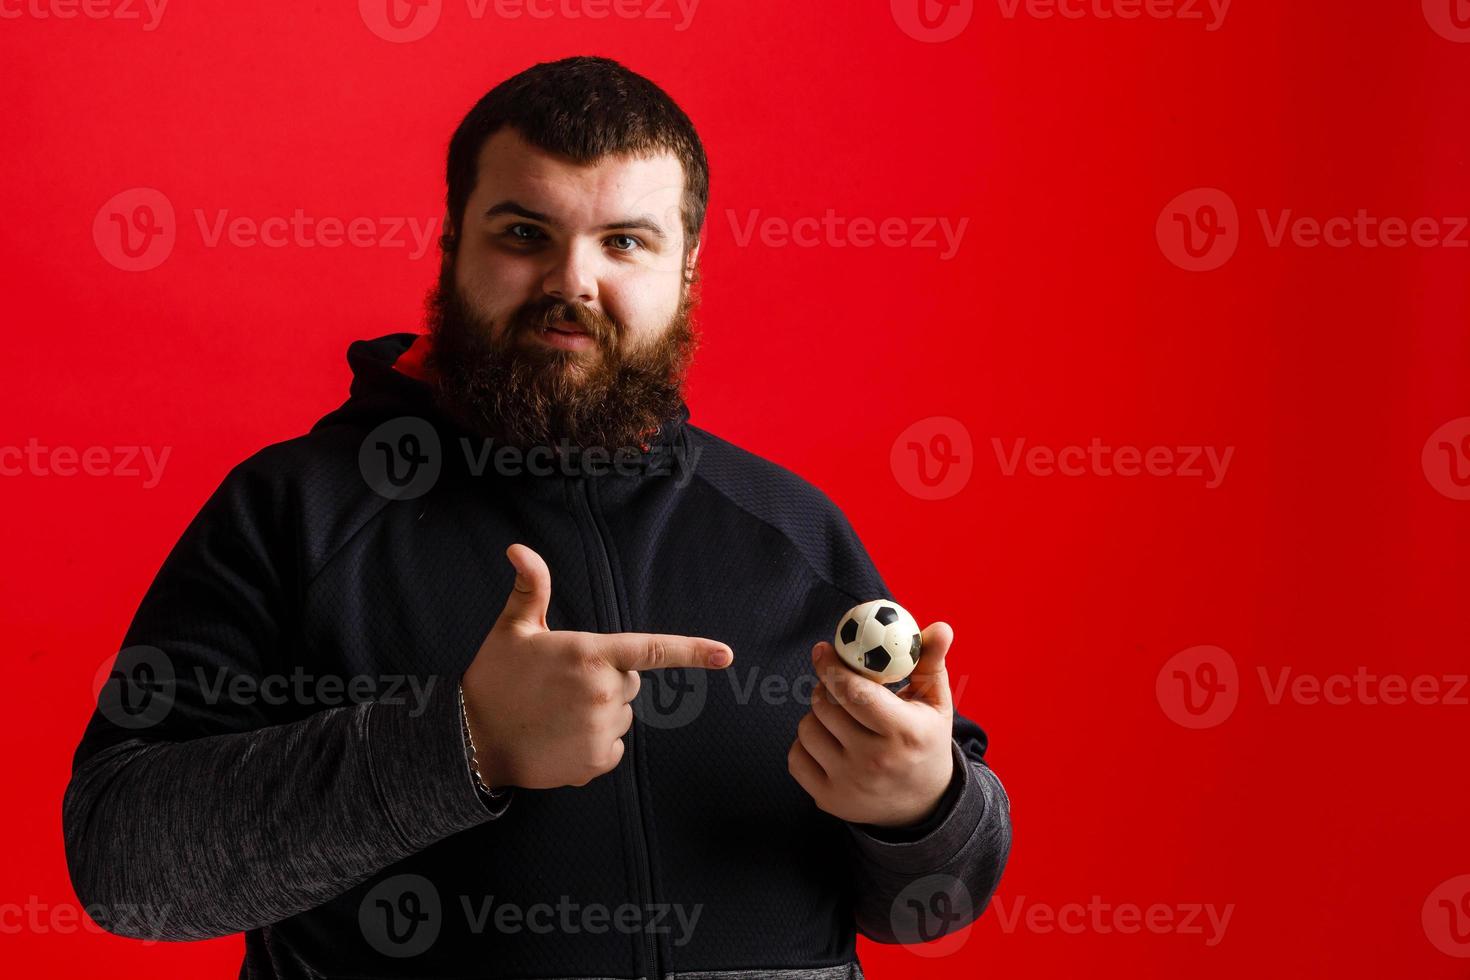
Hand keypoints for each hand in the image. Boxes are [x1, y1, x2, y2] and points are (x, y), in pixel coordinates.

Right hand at [461, 543, 734, 789]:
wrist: (471, 740)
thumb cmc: (493, 678)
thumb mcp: (512, 629)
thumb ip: (531, 588)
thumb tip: (519, 548)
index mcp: (590, 653)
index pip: (652, 649)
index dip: (692, 651)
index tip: (725, 655)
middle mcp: (603, 692)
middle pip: (629, 683)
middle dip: (606, 681)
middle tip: (562, 685)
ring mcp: (600, 728)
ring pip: (620, 715)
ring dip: (598, 713)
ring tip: (556, 713)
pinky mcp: (595, 761)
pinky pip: (611, 746)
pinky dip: (592, 744)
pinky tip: (560, 737)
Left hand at [787, 622, 956, 827]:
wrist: (922, 805)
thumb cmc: (926, 741)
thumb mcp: (936, 703)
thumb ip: (931, 662)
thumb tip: (940, 627)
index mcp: (904, 733)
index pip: (855, 692)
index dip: (833, 666)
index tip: (822, 649)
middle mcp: (875, 762)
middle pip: (825, 706)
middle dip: (826, 687)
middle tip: (835, 684)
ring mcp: (849, 784)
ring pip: (807, 728)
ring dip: (817, 715)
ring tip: (840, 718)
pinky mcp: (828, 800)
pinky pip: (796, 756)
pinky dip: (806, 744)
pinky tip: (829, 743)